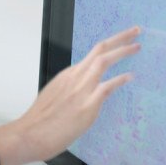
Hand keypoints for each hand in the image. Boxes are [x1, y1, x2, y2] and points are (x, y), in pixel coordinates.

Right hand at [14, 26, 140, 161]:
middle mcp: (74, 78)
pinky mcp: (86, 106)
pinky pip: (106, 87)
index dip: (109, 45)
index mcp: (67, 76)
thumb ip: (71, 91)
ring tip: (136, 46)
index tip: (121, 40)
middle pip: (99, 50)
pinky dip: (120, 80)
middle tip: (136, 30)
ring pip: (103, 61)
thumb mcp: (55, 97)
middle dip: (120, 38)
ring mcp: (80, 91)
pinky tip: (130, 77)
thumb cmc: (40, 120)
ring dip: (122, 52)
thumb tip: (83, 94)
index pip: (92, 54)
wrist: (29, 134)